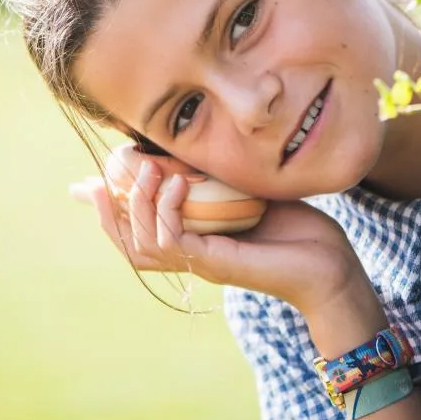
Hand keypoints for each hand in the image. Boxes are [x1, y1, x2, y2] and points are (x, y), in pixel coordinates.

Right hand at [70, 158, 371, 318]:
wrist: (330, 265)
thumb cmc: (297, 229)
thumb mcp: (251, 194)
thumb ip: (221, 180)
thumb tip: (203, 154)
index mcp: (196, 242)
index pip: (138, 234)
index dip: (110, 211)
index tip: (90, 182)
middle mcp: (193, 256)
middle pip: (128, 244)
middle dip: (109, 211)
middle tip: (101, 178)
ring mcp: (202, 263)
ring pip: (143, 244)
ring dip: (136, 205)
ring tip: (146, 170)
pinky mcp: (216, 264)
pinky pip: (174, 240)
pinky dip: (168, 210)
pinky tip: (176, 182)